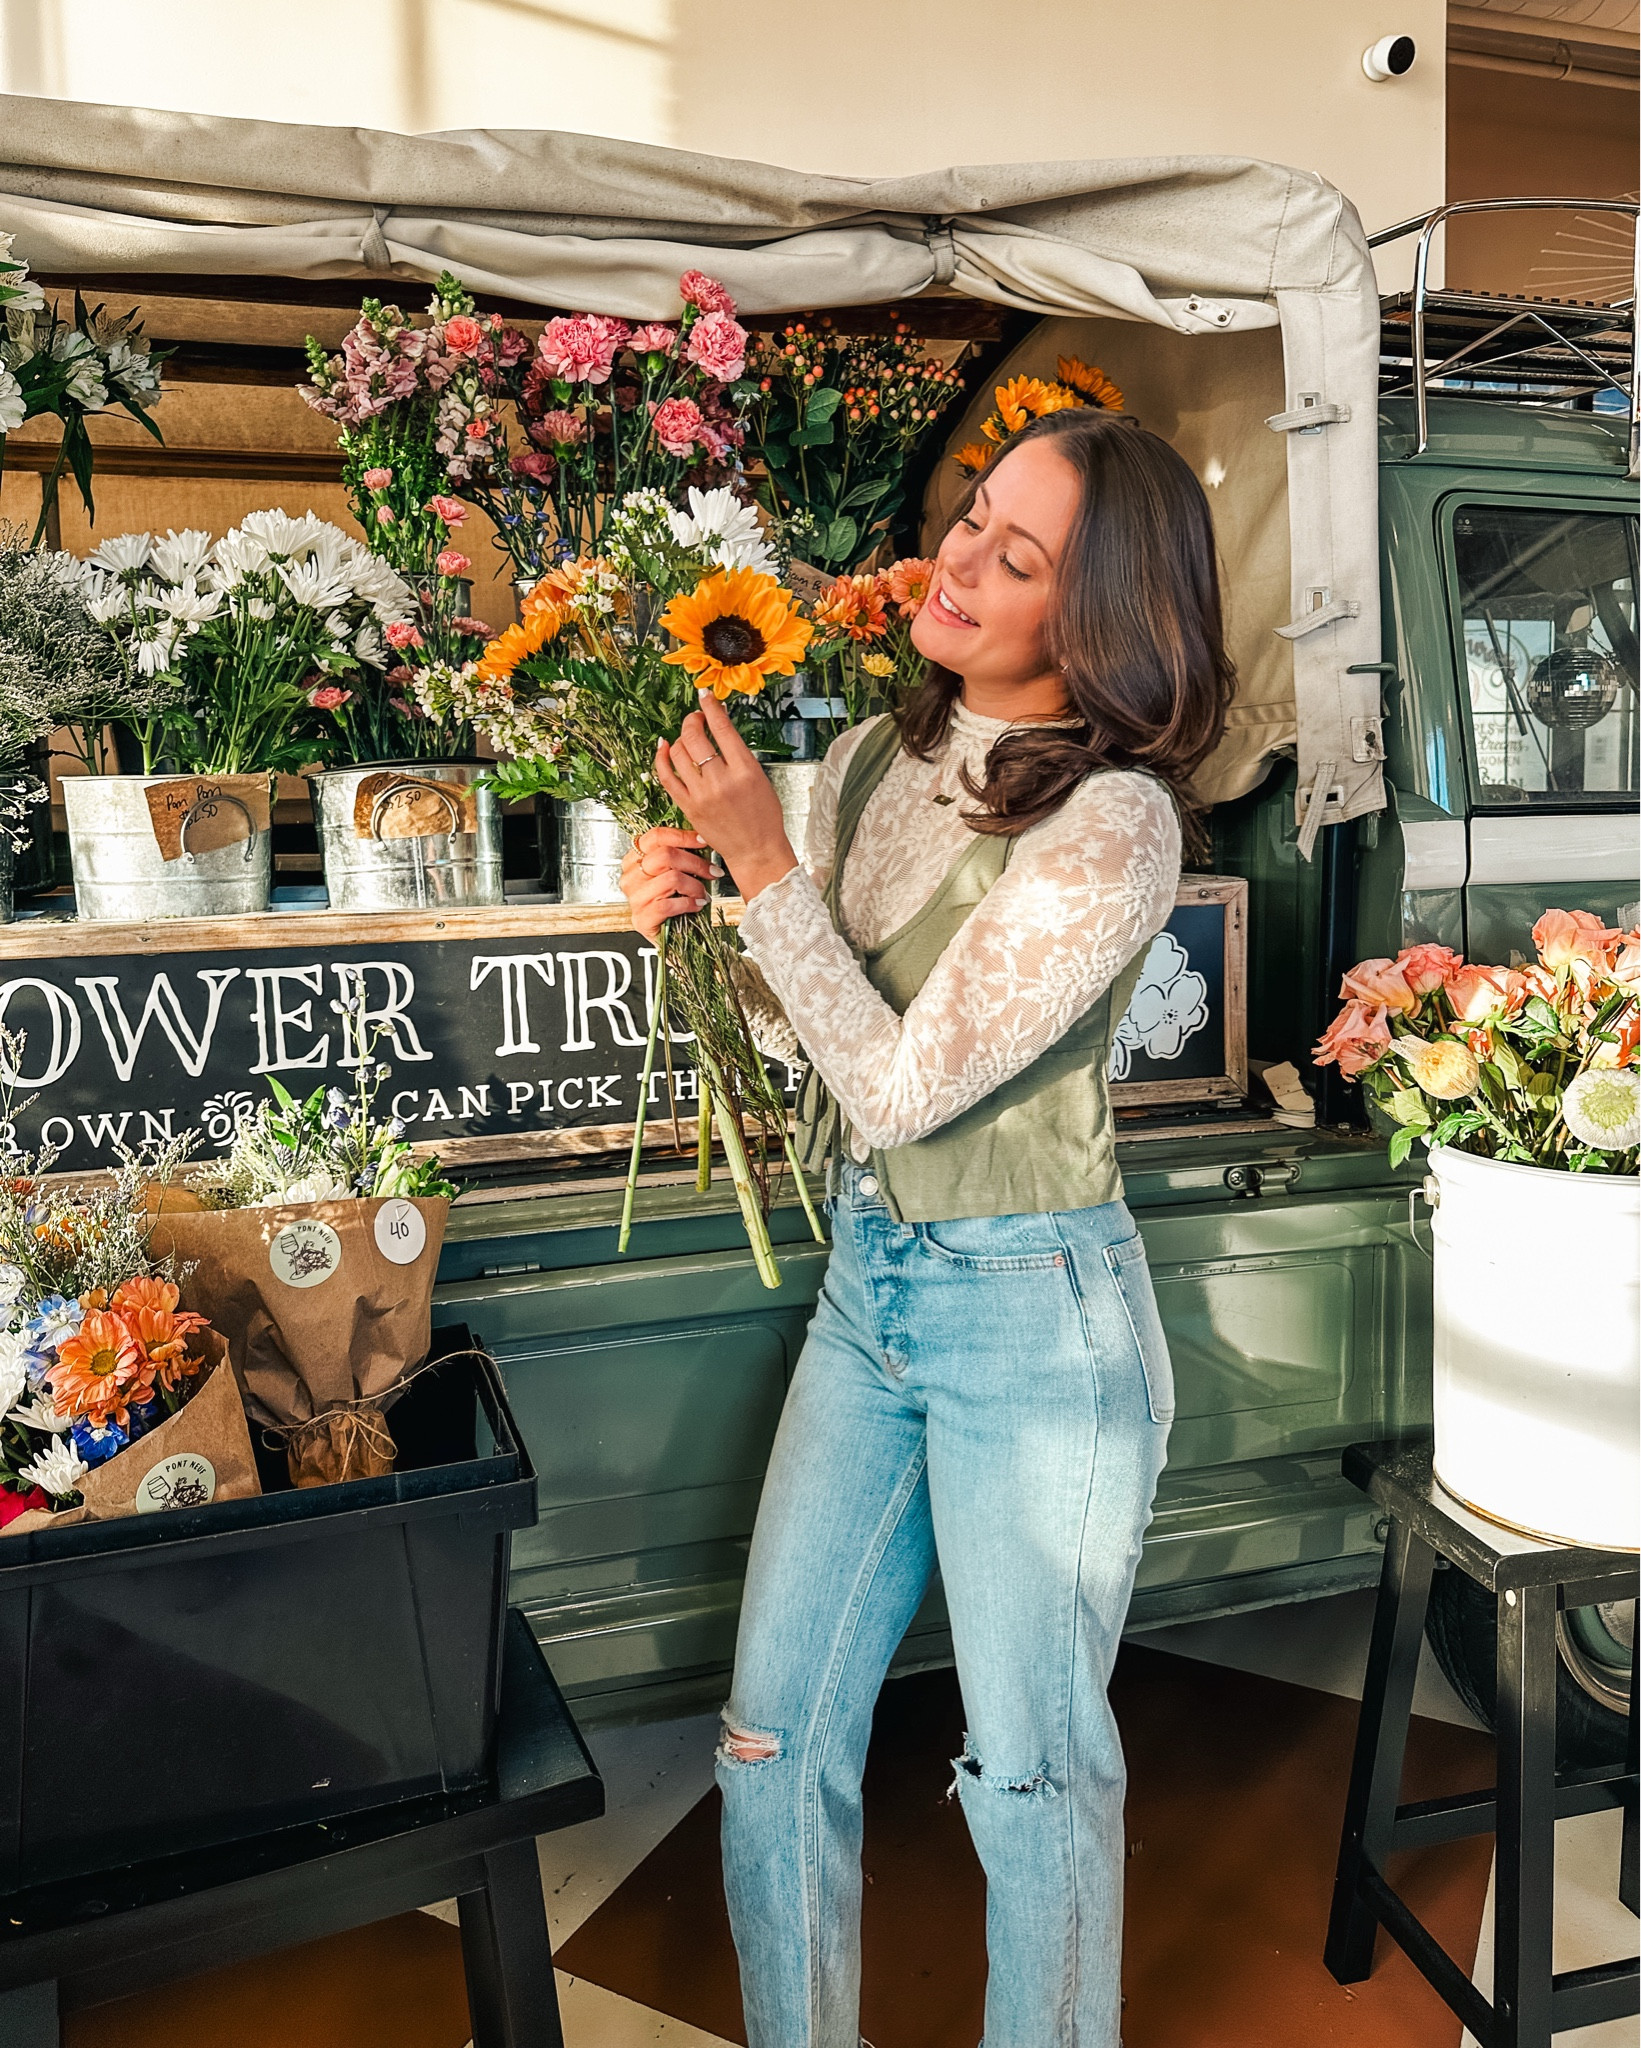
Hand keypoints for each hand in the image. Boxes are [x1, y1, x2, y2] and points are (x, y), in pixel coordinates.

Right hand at [620, 826, 712, 942]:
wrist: (673, 939)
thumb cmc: (675, 902)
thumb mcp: (676, 873)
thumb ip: (680, 855)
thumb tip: (702, 838)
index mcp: (635, 860)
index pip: (656, 837)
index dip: (683, 836)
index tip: (703, 841)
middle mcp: (631, 877)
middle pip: (665, 855)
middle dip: (696, 863)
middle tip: (712, 871)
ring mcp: (634, 898)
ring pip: (671, 879)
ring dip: (695, 886)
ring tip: (703, 894)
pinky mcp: (641, 919)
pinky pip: (668, 905)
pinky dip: (688, 904)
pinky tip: (696, 905)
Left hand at [653, 691, 797, 902]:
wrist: (756, 849)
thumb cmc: (763, 816)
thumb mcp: (760, 778)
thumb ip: (739, 755)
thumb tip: (719, 729)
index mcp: (745, 770)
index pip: (722, 728)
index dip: (710, 707)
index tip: (705, 696)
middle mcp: (721, 781)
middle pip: (695, 737)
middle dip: (692, 720)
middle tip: (696, 718)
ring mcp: (702, 795)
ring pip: (679, 752)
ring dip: (681, 738)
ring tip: (687, 738)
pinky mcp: (688, 806)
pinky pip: (666, 776)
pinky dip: (662, 757)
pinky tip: (664, 747)